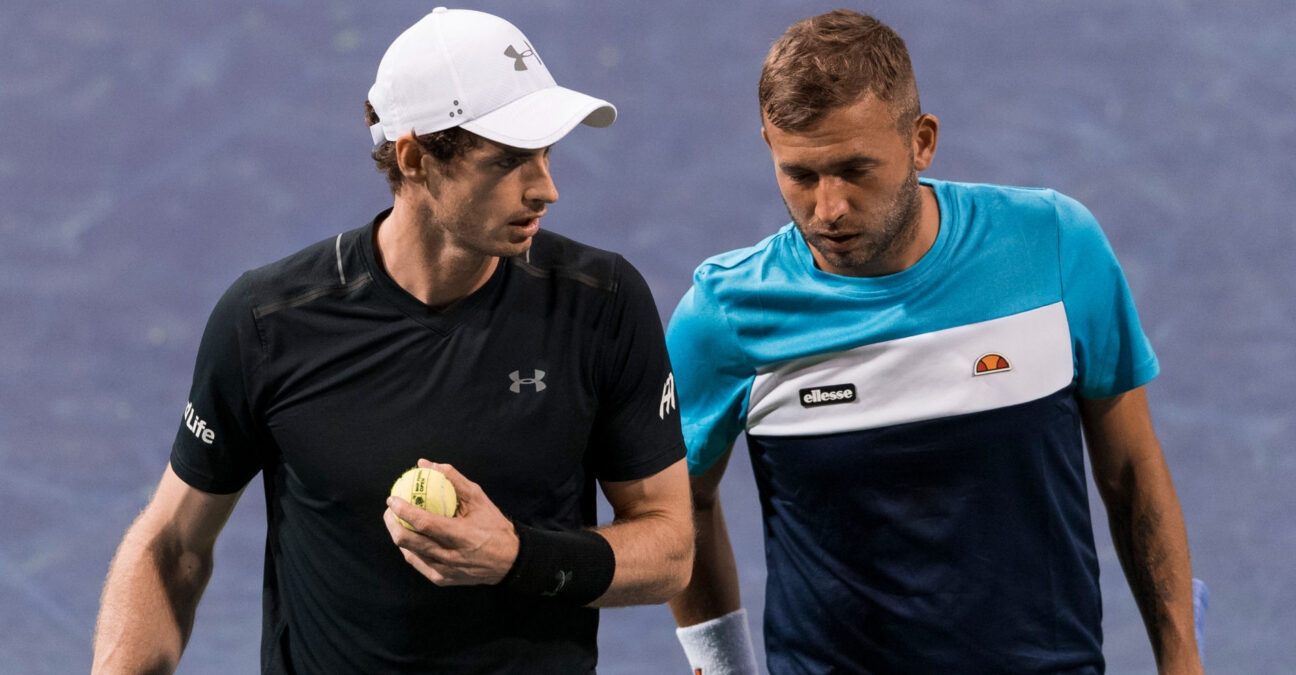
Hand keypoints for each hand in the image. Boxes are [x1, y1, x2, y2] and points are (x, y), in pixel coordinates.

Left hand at [383, 460, 519, 585]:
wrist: (509, 561)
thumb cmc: (493, 525)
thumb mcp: (478, 498)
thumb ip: (453, 479)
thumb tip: (426, 464)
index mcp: (461, 535)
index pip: (424, 523)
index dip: (403, 511)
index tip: (392, 499)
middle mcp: (450, 556)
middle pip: (409, 541)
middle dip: (392, 523)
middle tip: (390, 510)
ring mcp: (444, 571)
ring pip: (409, 553)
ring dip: (398, 535)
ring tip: (396, 521)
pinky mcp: (442, 579)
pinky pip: (417, 562)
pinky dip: (409, 548)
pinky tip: (409, 537)